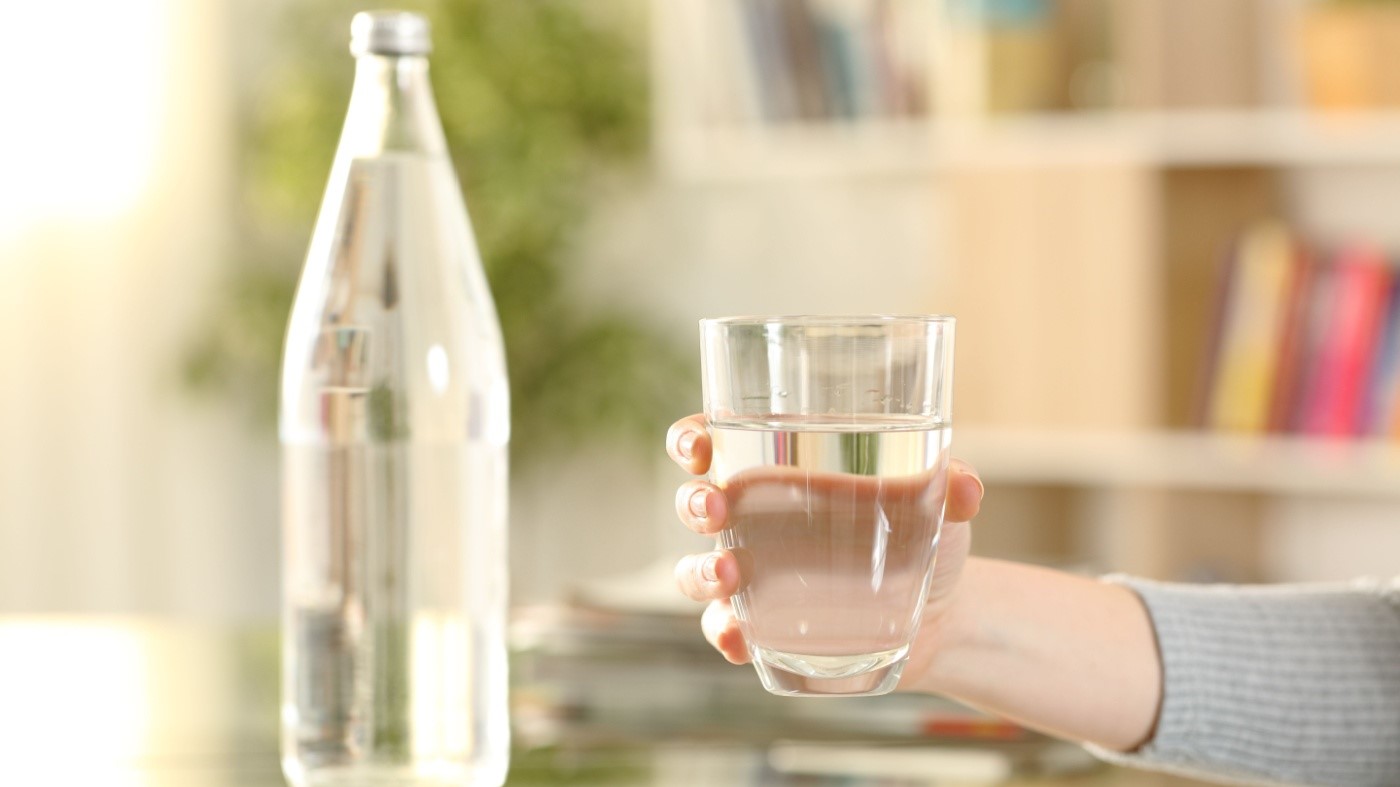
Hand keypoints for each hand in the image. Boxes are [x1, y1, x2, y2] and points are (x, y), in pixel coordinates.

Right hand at [665, 413, 984, 682]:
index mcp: (778, 473)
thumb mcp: (936, 503)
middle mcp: (754, 522)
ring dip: (700, 573)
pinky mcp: (768, 628)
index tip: (699, 446)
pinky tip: (740, 637)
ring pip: (696, 572)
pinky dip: (725, 633)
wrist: (943, 613)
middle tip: (713, 508)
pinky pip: (726, 630)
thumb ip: (948, 484)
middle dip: (692, 503)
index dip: (690, 441)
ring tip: (729, 574)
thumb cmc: (924, 534)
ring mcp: (755, 578)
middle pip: (695, 503)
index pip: (713, 445)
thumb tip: (964, 485)